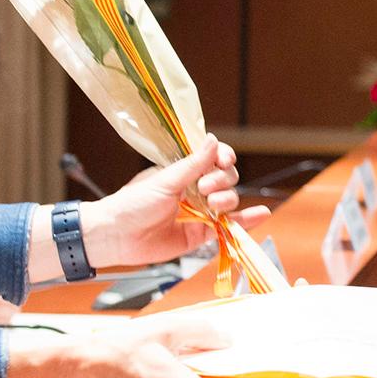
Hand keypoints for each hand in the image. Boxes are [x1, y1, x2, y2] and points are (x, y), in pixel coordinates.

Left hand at [80, 136, 267, 268]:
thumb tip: (213, 140)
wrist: (116, 236)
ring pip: (228, 201)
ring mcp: (199, 212)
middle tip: (205, 186)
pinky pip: (227, 227)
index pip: (213, 158)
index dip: (223, 157)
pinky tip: (260, 214)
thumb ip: (192, 164)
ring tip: (213, 203)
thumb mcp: (164, 181)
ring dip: (228, 199)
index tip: (223, 159)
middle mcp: (193, 189)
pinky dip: (245, 221)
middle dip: (223, 179)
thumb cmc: (132, 204)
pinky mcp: (200, 235)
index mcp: (183, 171)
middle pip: (225, 178)